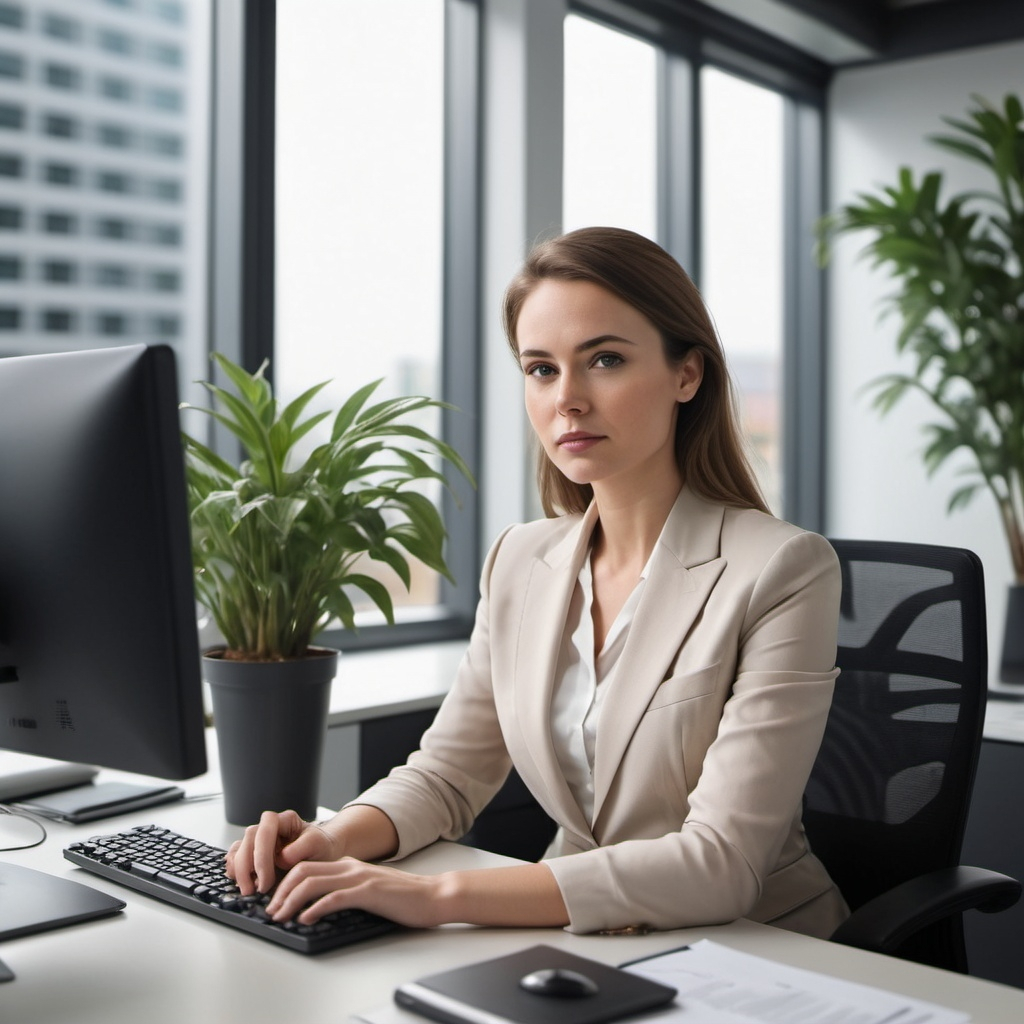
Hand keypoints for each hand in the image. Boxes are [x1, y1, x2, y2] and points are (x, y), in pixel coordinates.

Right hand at [225, 810, 336, 895]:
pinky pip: (235, 860)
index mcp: (285, 820)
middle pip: (248, 839)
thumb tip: (281, 857)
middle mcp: (269, 827)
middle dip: (247, 867)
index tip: (266, 879)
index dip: (261, 854)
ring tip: (249, 891)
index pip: (266, 829)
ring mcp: (258, 841)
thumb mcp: (319, 845)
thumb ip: (302, 847)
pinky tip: (244, 884)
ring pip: (238, 849)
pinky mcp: (251, 855)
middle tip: (254, 891)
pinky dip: (235, 872)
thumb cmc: (320, 849)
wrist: (322, 857)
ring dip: (239, 871)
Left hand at [266, 858, 446, 928]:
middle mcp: (350, 866)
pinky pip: (334, 898)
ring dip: (291, 900)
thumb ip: (347, 890)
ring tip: (281, 916)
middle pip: (303, 871)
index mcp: (348, 865)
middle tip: (271, 911)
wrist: (433, 895)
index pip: (306, 867)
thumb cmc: (404, 897)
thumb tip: (319, 905)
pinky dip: (315, 908)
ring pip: (313, 882)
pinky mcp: (369, 892)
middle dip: (281, 891)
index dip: (285, 883)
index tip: (275, 901)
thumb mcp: (369, 888)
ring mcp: (359, 878)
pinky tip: (306, 919)